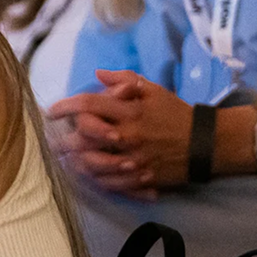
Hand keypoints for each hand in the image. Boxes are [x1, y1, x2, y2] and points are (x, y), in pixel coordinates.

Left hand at [47, 69, 193, 197]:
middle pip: (84, 137)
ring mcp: (133, 159)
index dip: (66, 106)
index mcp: (130, 112)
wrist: (203, 144)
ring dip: (75, 162)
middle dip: (63, 139)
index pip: (89, 105)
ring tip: (65, 159)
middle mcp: (128, 136)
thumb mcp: (154, 91)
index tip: (52, 111)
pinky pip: (110, 182)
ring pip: (93, 164)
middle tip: (52, 141)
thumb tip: (98, 74)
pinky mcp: (140, 178)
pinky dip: (94, 179)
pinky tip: (86, 174)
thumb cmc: (175, 114)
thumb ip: (124, 81)